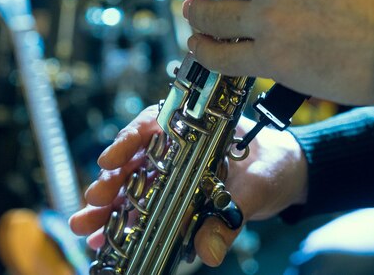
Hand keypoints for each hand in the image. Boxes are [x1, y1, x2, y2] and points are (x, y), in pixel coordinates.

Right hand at [69, 105, 306, 266]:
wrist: (287, 176)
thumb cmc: (273, 164)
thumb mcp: (258, 187)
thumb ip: (233, 214)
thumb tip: (208, 251)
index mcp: (196, 129)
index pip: (154, 123)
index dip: (129, 139)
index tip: (111, 159)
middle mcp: (178, 147)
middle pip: (136, 158)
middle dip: (111, 180)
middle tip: (94, 201)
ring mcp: (174, 172)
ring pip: (133, 185)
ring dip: (108, 206)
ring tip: (86, 228)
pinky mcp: (175, 197)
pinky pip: (144, 208)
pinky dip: (124, 224)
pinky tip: (104, 241)